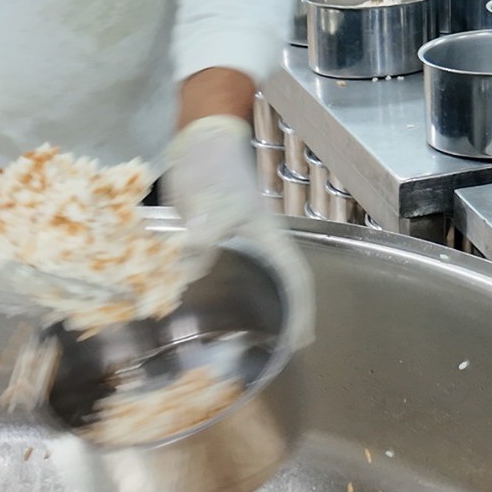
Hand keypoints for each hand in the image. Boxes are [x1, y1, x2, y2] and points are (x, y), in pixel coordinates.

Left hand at [164, 114, 314, 350]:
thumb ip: (204, 237)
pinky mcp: (210, 239)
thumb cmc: (216, 170)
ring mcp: (235, 241)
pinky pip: (219, 273)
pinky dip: (215, 291)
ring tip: (248, 338)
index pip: (295, 278)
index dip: (301, 309)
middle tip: (279, 349)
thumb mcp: (214, 203)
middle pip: (279, 284)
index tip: (302, 340)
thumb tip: (190, 273)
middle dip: (283, 316)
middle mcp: (256, 243)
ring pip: (251, 280)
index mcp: (268, 236)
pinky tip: (203, 304)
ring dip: (253, 306)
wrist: (197, 142)